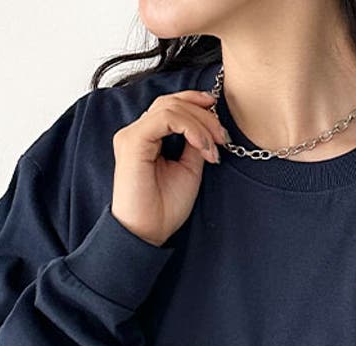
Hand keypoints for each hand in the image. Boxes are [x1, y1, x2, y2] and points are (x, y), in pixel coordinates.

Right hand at [110, 89, 228, 246]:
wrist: (148, 233)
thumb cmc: (164, 208)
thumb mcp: (189, 170)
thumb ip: (195, 145)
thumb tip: (209, 127)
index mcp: (148, 138)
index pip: (171, 105)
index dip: (197, 104)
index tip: (219, 121)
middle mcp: (137, 132)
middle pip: (173, 102)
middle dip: (204, 115)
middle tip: (223, 137)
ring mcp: (133, 135)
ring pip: (171, 107)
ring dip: (201, 123)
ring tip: (214, 147)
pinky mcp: (132, 141)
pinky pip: (166, 119)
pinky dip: (190, 128)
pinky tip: (202, 146)